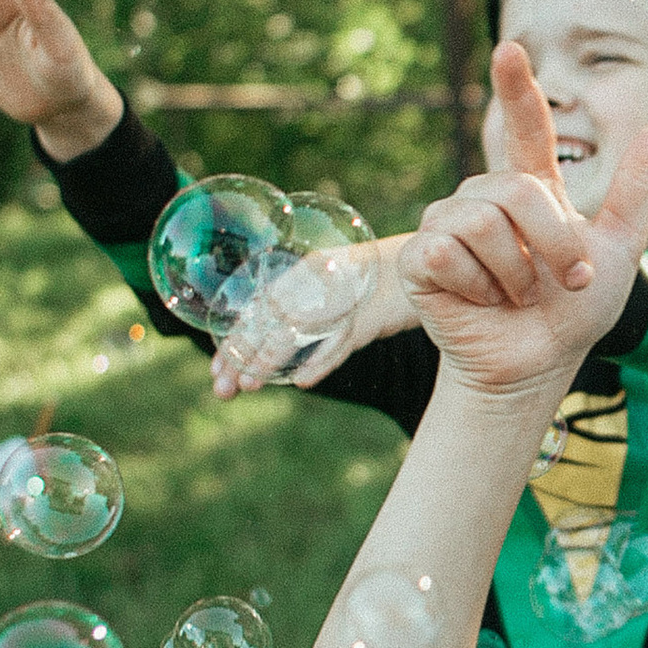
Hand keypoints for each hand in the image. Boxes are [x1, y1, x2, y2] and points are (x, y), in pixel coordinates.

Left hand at [210, 238, 417, 396]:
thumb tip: (279, 338)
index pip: (259, 309)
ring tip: (249, 385)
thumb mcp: (340, 291)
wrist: (429, 259)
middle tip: (222, 389)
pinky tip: (303, 381)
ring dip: (271, 360)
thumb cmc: (381, 279)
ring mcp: (343, 300)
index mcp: (305, 275)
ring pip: (298, 332)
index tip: (217, 369)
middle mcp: (317, 285)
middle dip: (241, 357)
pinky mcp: (370, 315)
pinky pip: (341, 341)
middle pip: (270, 322)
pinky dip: (322, 361)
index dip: (235, 339)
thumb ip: (313, 309)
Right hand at [404, 41, 647, 399]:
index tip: (510, 49)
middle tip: (563, 282)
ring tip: (518, 295)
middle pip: (516, 190)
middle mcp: (484, 199)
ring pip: (482, 221)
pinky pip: (448, 251)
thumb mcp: (618, 247)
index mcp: (531, 190)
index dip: (517, 89)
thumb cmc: (574, 311)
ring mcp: (447, 225)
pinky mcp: (421, 259)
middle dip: (553, 243)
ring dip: (517, 272)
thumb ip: (635, 189)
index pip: (525, 129)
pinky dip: (479, 286)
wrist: (538, 363)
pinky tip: (482, 302)